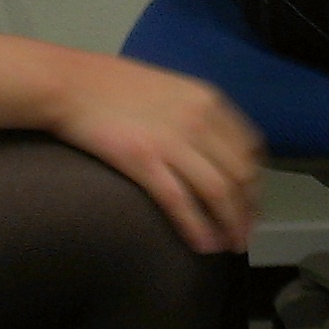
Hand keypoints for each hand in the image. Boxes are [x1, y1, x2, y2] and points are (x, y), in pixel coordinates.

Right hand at [43, 49, 266, 253]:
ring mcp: (173, 141)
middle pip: (240, 174)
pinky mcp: (144, 161)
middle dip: (247, 210)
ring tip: (229, 245)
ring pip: (218, 192)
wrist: (72, 84)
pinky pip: (181, 202)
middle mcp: (199, 120)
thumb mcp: (170, 89)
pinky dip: (197, 228)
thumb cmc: (114, 85)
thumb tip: (211, 149)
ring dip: (230, 224)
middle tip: (244, 233)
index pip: (250, 148)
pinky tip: (203, 245)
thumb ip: (195, 114)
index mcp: (208, 100)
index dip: (256, 182)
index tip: (252, 203)